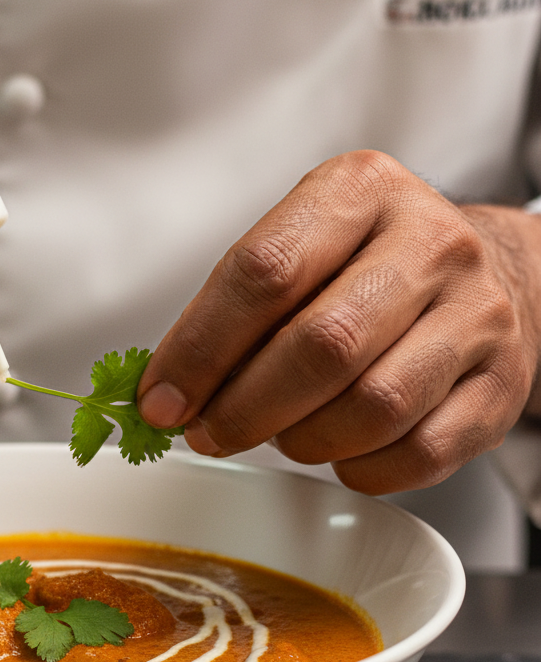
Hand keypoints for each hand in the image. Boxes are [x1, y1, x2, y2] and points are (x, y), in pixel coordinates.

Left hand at [137, 150, 540, 494]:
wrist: (487, 278)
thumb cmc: (364, 271)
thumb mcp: (299, 253)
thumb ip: (233, 313)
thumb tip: (168, 393)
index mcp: (361, 192)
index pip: (262, 274)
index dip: (199, 350)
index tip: (159, 401)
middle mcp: (431, 244)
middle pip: (321, 346)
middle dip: (244, 408)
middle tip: (209, 433)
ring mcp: (479, 315)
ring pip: (372, 408)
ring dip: (303, 440)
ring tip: (282, 433)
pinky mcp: (502, 385)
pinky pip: (416, 455)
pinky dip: (359, 469)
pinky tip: (340, 451)